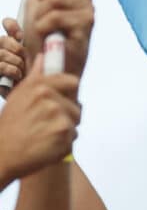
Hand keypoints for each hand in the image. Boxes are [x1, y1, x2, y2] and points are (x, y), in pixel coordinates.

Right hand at [0, 17, 25, 86]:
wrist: (24, 98)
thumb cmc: (26, 79)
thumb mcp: (30, 61)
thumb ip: (26, 48)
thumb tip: (21, 36)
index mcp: (6, 44)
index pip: (7, 24)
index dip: (12, 26)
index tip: (20, 35)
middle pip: (5, 40)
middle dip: (18, 51)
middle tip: (23, 61)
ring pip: (3, 54)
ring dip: (16, 64)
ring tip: (21, 72)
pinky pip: (2, 66)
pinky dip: (12, 72)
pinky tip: (16, 77)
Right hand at [0, 57, 80, 183]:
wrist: (3, 153)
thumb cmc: (9, 124)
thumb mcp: (18, 95)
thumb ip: (35, 76)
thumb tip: (43, 56)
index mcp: (40, 87)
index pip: (72, 82)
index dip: (69, 92)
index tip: (64, 99)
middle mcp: (51, 101)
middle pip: (76, 106)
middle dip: (65, 116)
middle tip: (46, 125)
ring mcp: (59, 119)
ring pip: (75, 122)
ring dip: (65, 130)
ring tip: (45, 134)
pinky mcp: (64, 137)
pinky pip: (74, 137)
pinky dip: (64, 143)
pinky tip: (47, 145)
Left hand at [23, 0, 94, 79]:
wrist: (48, 66)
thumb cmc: (44, 38)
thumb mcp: (38, 3)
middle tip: (39, 13)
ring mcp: (87, 12)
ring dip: (39, 15)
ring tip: (42, 30)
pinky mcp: (85, 27)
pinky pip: (55, 15)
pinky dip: (43, 26)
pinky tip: (47, 36)